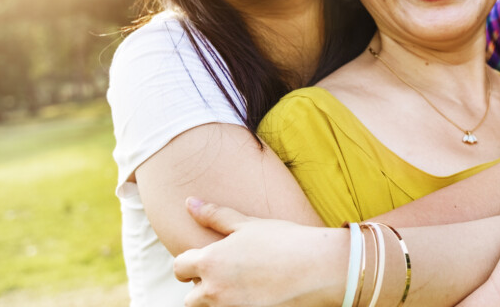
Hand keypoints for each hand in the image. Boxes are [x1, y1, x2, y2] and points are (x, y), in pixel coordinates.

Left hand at [174, 198, 344, 306]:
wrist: (320, 269)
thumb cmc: (284, 240)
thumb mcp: (247, 224)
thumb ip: (213, 215)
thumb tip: (188, 202)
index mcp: (210, 263)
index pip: (179, 268)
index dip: (189, 264)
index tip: (204, 261)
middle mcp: (215, 292)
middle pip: (191, 299)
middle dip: (203, 288)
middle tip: (227, 277)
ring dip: (218, 301)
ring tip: (243, 288)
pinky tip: (257, 297)